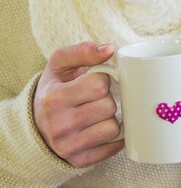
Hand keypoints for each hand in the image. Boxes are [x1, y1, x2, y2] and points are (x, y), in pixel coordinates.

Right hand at [33, 41, 123, 167]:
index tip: (94, 80)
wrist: (36, 124)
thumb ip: (83, 51)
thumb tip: (110, 49)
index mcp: (54, 99)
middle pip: (108, 106)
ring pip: (113, 128)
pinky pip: (113, 147)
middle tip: (94, 97)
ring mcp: (69, 147)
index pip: (99, 84)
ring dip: (109, 117)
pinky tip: (99, 127)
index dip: (102, 78)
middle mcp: (60, 125)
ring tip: (96, 112)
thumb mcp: (60, 64)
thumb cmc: (53, 89)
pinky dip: (111, 136)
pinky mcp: (80, 161)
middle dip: (106, 97)